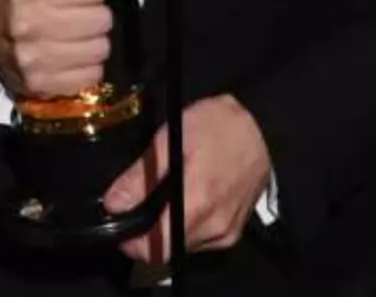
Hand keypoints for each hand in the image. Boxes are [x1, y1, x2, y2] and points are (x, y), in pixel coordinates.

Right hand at [0, 0, 137, 98]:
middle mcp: (29, 22)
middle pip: (101, 19)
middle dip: (94, 14)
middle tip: (77, 14)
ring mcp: (34, 57)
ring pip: (100, 49)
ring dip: (93, 41)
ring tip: (74, 35)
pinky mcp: (41, 84)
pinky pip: (92, 76)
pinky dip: (86, 66)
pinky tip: (70, 56)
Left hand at [104, 94, 271, 262]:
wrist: (262, 126)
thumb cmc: (216, 126)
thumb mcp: (169, 140)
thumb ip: (140, 177)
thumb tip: (113, 203)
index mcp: (196, 205)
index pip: (156, 249)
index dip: (131, 243)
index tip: (119, 221)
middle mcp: (215, 228)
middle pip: (168, 250)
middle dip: (145, 233)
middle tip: (133, 203)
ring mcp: (228, 232)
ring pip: (183, 247)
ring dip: (165, 231)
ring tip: (157, 198)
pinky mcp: (234, 230)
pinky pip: (201, 240)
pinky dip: (184, 227)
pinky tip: (180, 201)